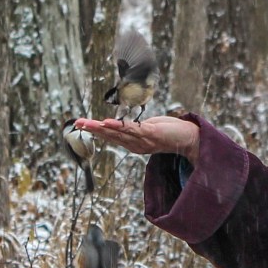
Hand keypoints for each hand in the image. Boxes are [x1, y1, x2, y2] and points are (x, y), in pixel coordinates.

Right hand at [74, 116, 199, 164]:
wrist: (189, 138)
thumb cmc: (169, 132)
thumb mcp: (148, 130)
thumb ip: (136, 129)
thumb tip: (125, 124)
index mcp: (133, 144)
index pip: (111, 136)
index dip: (97, 131)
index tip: (82, 125)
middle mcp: (135, 144)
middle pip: (111, 136)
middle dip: (93, 129)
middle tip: (78, 123)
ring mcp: (142, 139)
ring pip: (118, 133)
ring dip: (101, 128)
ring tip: (87, 124)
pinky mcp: (151, 133)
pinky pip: (131, 129)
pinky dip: (118, 126)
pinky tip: (107, 123)